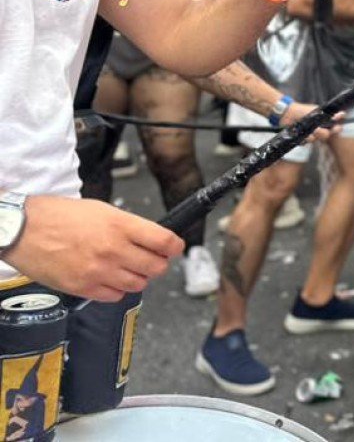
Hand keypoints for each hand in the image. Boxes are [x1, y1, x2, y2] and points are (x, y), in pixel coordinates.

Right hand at [3, 195, 182, 301]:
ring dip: (138, 278)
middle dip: (158, 263)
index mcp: (121, 225)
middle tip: (153, 259)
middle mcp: (113, 250)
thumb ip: (128, 226)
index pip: (165, 241)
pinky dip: (117, 290)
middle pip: (156, 267)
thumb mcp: (102, 210)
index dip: (175, 246)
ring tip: (128, 268)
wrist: (24, 230)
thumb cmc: (59, 216)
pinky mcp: (83, 288)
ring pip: (138, 284)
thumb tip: (150, 239)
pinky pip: (114, 296)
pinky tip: (109, 278)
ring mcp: (98, 271)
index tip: (175, 247)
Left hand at [279, 102, 342, 144]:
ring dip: (312, 136)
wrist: (287, 114)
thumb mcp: (316, 111)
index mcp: (325, 122)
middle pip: (326, 135)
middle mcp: (319, 129)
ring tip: (307, 132)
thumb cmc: (303, 110)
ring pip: (315, 140)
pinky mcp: (303, 139)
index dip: (337, 129)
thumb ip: (328, 115)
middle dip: (322, 133)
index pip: (335, 127)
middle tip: (317, 130)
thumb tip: (342, 114)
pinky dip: (303, 140)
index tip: (336, 128)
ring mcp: (311, 134)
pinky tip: (301, 136)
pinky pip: (305, 143)